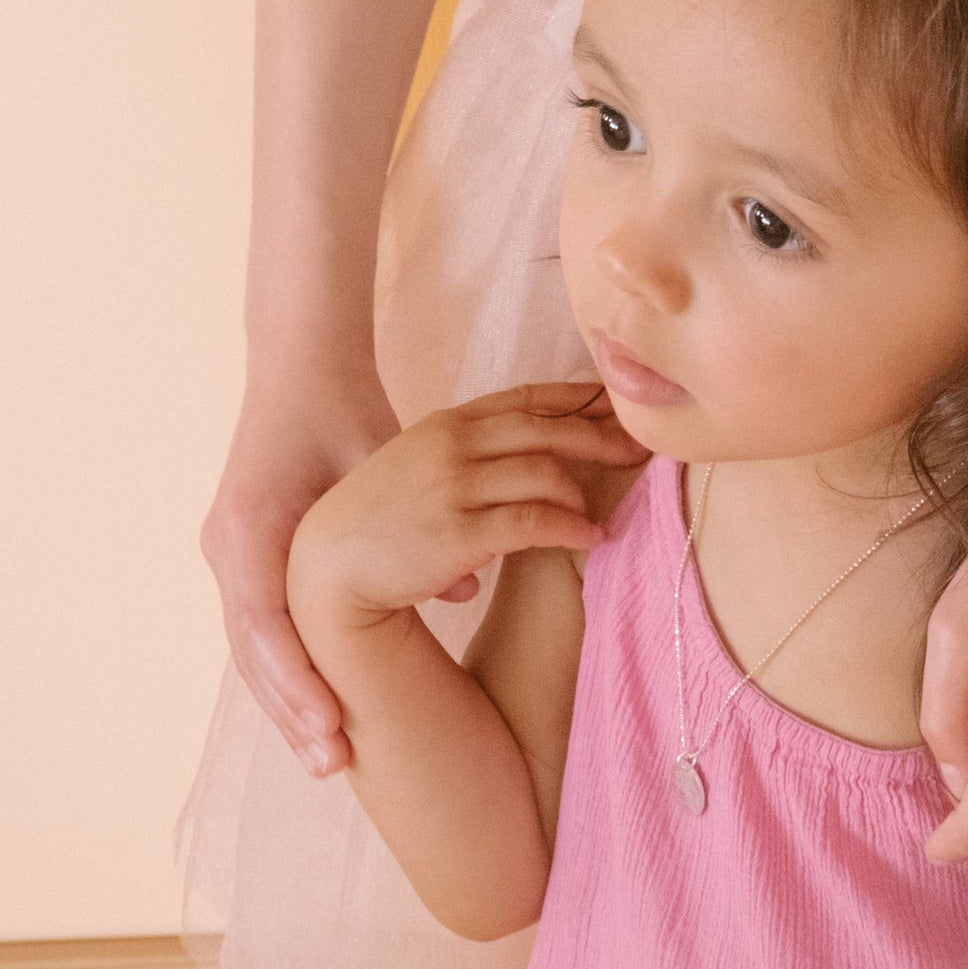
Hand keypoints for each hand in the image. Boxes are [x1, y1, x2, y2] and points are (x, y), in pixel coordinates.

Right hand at [200, 355, 403, 779]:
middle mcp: (231, 550)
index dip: (298, 680)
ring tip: (326, 758)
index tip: (330, 730)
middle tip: (330, 765)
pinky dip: (290, 670)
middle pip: (255, 651)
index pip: (267, 622)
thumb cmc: (339, 412)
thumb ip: (413, 522)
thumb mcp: (376, 462)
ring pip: (255, 651)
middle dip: (292, 710)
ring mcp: (231, 557)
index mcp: (252, 527)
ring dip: (289, 703)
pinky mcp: (245, 560)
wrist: (299, 373)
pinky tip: (318, 710)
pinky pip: (264, 630)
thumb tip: (468, 584)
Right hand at [286, 382, 649, 627]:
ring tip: (601, 512)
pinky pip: (534, 521)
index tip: (618, 403)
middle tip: (640, 449)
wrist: (325, 569)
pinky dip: (570, 528)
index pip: (526, 398)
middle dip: (601, 436)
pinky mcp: (458, 531)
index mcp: (446, 423)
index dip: (578, 398)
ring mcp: (454, 485)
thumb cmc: (375, 524)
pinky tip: (591, 538)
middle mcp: (453, 443)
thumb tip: (520, 483)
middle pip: (548, 428)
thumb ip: (466, 462)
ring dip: (582, 494)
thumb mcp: (417, 469)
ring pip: (546, 473)